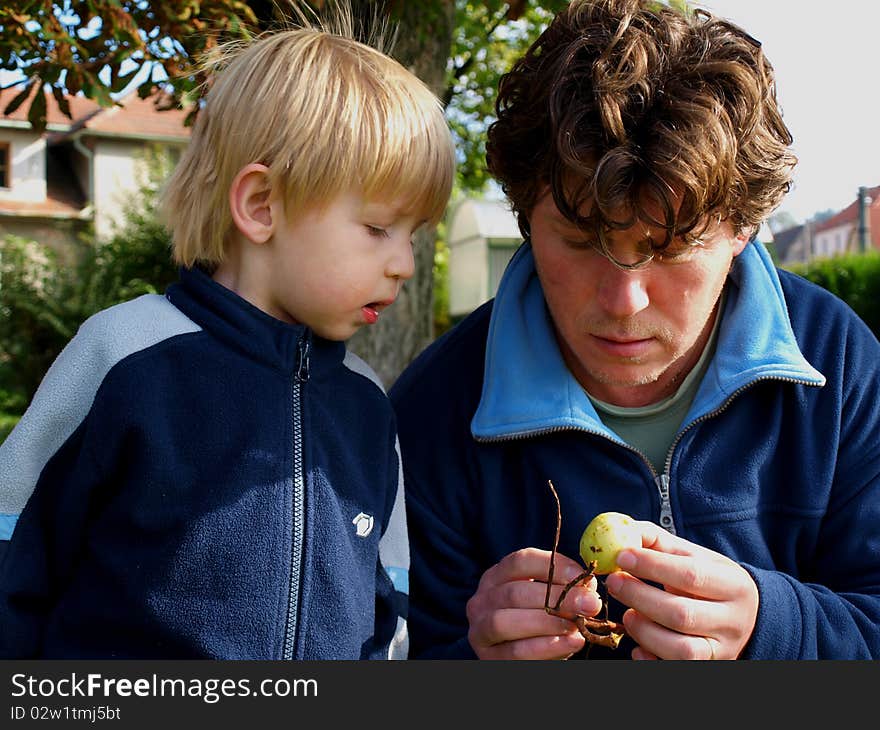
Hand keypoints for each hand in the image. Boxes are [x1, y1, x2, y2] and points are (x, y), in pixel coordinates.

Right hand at [466, 547, 602, 659]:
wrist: (521, 655)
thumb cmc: (537, 621)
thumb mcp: (545, 599)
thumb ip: (563, 589)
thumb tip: (588, 586)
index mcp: (496, 577)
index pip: (520, 561)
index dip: (553, 566)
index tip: (582, 576)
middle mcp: (481, 600)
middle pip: (515, 592)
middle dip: (557, 597)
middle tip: (591, 603)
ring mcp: (479, 629)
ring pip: (505, 621)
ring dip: (547, 623)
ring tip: (577, 625)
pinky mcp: (488, 657)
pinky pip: (515, 652)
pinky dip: (546, 647)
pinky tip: (572, 642)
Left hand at [604, 522, 758, 659]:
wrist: (742, 616)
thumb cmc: (707, 579)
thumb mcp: (692, 555)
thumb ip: (657, 541)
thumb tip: (622, 530)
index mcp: (733, 585)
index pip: (692, 575)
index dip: (653, 565)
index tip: (622, 556)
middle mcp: (732, 621)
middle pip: (682, 614)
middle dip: (640, 597)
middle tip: (613, 582)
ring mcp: (722, 650)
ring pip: (680, 649)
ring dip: (644, 631)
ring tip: (627, 614)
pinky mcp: (708, 668)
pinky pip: (675, 669)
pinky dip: (651, 659)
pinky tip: (637, 644)